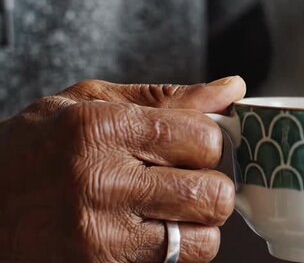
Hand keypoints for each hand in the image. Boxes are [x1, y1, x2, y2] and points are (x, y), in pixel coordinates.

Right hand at [0, 76, 245, 261]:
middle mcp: (102, 183)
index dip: (212, 142)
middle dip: (213, 185)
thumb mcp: (92, 102)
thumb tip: (231, 89)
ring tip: (172, 207)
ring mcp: (100, 235)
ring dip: (199, 224)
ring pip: (203, 240)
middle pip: (213, 194)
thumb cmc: (38, 145)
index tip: (198, 145)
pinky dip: (176, 249)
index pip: (204, 139)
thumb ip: (167, 98)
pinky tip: (150, 228)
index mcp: (103, 129)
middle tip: (190, 179)